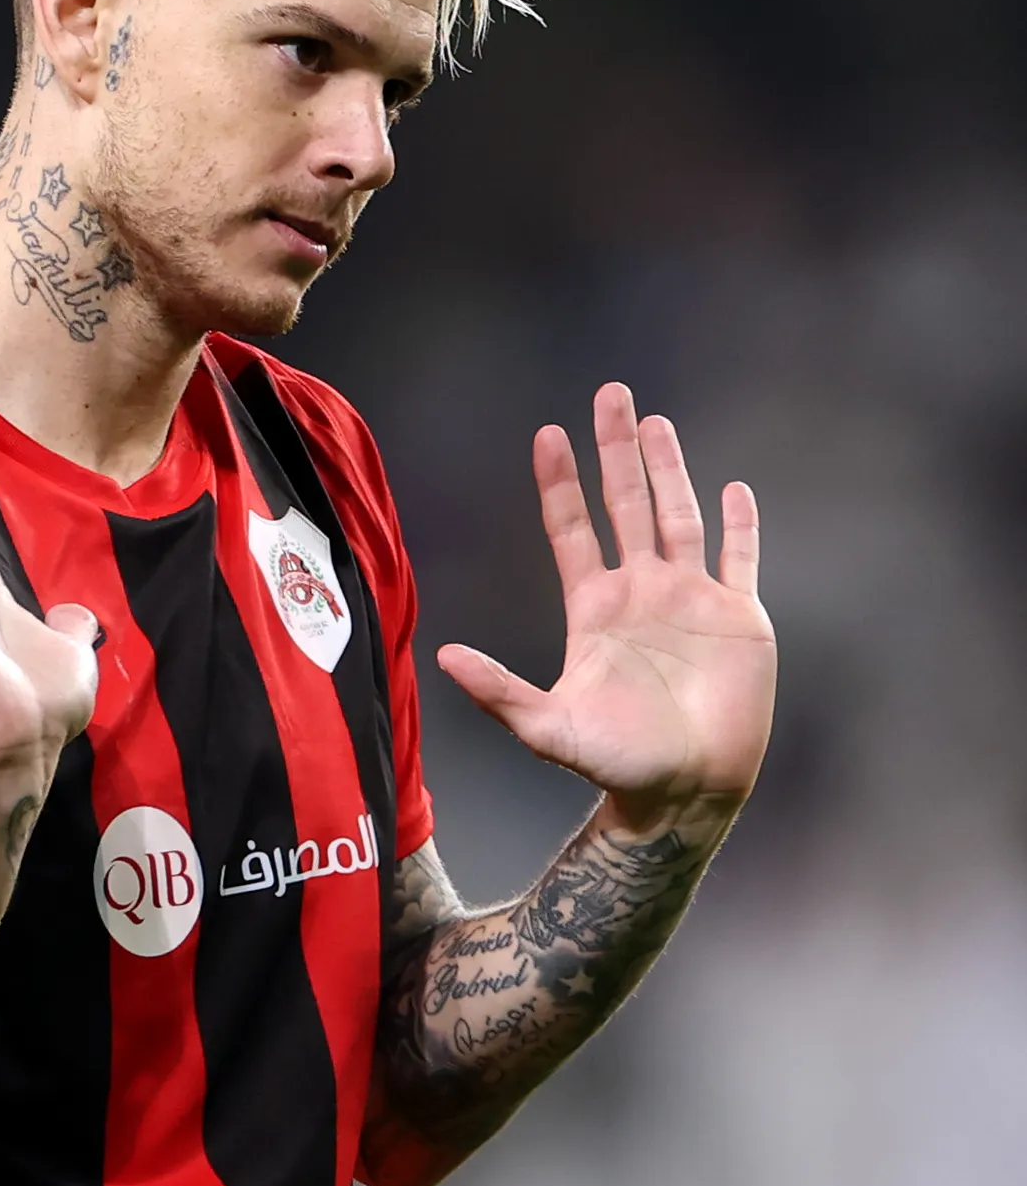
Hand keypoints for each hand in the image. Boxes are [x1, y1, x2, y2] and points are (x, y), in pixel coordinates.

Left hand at [437, 384, 775, 824]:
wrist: (685, 792)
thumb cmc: (617, 765)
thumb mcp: (548, 728)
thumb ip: (499, 691)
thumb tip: (443, 656)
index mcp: (595, 608)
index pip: (573, 529)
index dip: (560, 484)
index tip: (547, 436)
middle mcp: (641, 593)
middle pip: (626, 504)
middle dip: (617, 450)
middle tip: (610, 394)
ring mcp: (691, 601)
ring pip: (680, 516)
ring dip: (670, 470)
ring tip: (657, 422)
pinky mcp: (739, 618)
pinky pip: (742, 559)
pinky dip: (742, 525)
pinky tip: (735, 489)